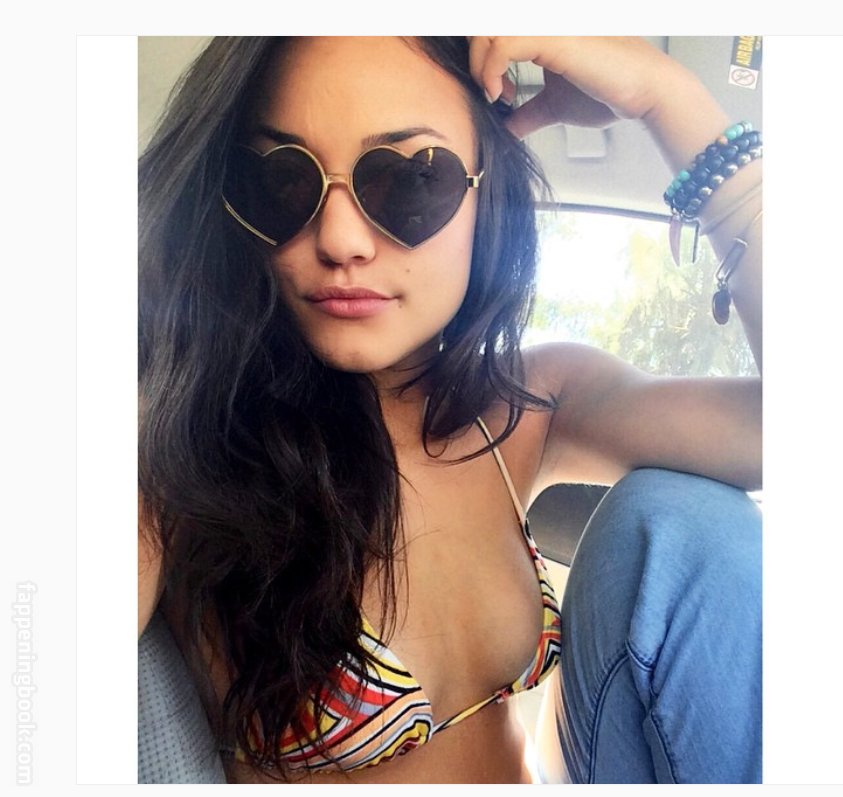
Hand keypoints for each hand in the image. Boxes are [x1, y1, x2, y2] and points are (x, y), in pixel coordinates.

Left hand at [468, 37, 678, 139]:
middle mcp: (542, 18)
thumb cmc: (609, 92)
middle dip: (475, 58)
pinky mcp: (550, 36)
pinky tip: (499, 96)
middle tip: (492, 92)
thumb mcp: (555, 105)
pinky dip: (489, 73)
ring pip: (487, 30)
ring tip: (496, 95)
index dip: (481, 57)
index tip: (497, 91)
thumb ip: (529, 113)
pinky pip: (501, 46)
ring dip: (479, 66)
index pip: (492, 28)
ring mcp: (546, 22)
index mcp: (543, 26)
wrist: (644, 93)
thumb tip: (509, 130)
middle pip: (483, 25)